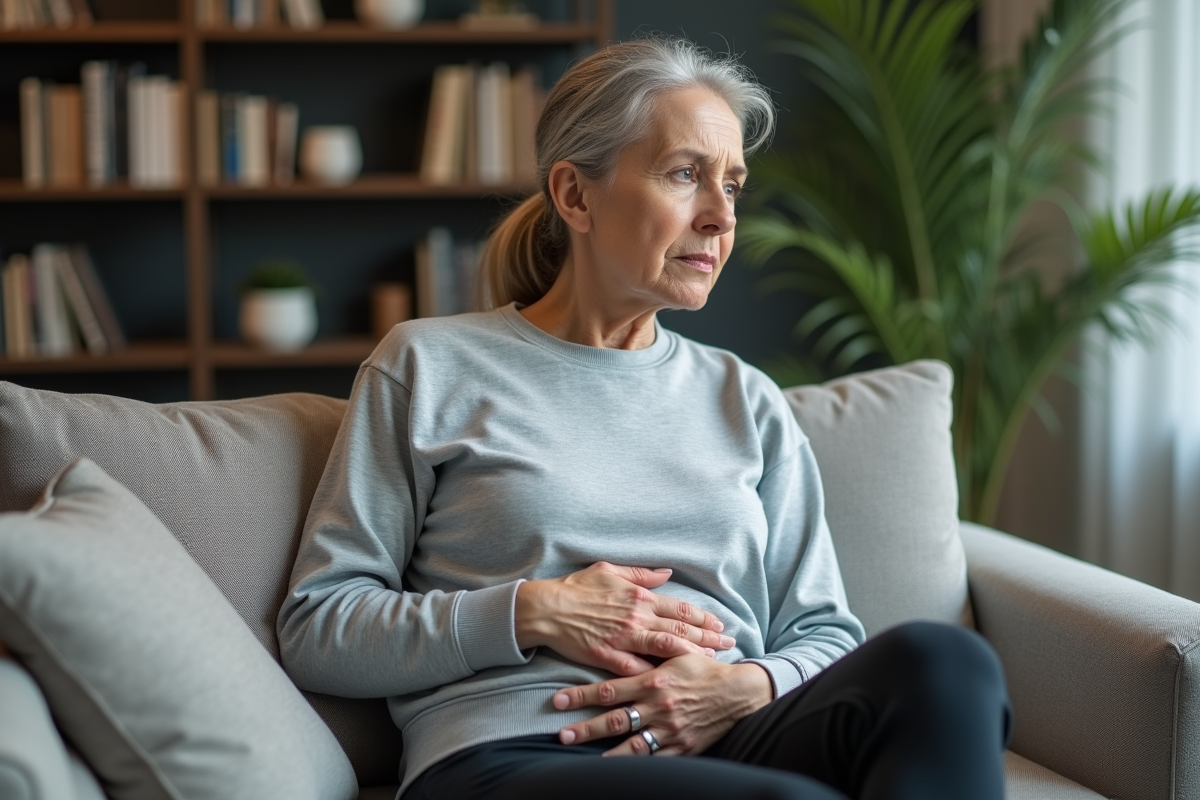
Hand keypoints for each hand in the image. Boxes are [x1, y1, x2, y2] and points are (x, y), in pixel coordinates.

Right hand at [515, 562, 733, 676]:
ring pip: (666, 649)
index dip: (702, 617)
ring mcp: (623, 639)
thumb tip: (667, 573)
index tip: (719, 624)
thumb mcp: (609, 570)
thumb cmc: (576, 587)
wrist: (546, 609)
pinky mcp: (608, 658)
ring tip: (712, 661)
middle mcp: (636, 617)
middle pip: (680, 630)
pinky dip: (658, 675)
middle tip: (729, 644)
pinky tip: (675, 681)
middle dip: (708, 638)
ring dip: (691, 655)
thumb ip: (641, 574)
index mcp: (638, 596)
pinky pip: (638, 670)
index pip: (679, 608)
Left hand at [552, 655, 773, 755]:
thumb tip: (631, 628)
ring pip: (632, 744)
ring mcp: (669, 729)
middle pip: (615, 720)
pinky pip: (654, 759)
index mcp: (653, 681)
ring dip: (605, 751)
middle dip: (586, 728)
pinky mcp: (681, 747)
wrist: (736, 694)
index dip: (582, 696)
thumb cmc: (704, 670)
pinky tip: (617, 769)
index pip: (610, 690)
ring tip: (582, 757)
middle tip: (561, 734)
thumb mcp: (678, 652)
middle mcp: (657, 707)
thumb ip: (652, 644)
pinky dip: (634, 765)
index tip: (558, 700)